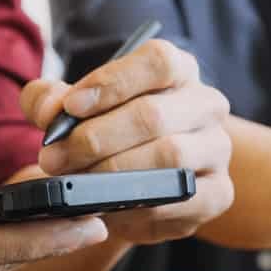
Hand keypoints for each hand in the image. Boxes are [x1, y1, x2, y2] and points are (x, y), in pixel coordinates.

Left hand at [23, 38, 233, 243]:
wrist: (138, 186)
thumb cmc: (107, 135)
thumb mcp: (72, 110)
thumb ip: (50, 100)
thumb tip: (50, 110)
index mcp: (178, 71)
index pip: (158, 61)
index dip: (112, 82)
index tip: (71, 107)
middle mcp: (207, 104)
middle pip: (154, 114)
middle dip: (95, 139)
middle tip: (54, 159)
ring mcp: (217, 149)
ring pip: (169, 156)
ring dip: (112, 173)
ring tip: (74, 185)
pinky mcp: (219, 192)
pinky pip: (180, 199)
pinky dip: (138, 206)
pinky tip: (109, 208)